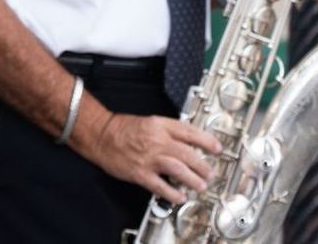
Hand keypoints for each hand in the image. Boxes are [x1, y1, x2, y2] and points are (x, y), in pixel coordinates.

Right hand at [87, 112, 220, 204]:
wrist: (100, 134)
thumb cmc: (122, 128)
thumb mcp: (149, 122)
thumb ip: (168, 131)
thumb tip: (189, 142)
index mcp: (160, 125)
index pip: (190, 132)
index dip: (207, 141)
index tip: (217, 149)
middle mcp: (157, 140)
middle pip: (188, 154)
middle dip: (204, 166)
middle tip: (210, 173)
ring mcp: (149, 158)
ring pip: (179, 169)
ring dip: (193, 180)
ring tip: (200, 186)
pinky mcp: (140, 173)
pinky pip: (161, 186)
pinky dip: (173, 193)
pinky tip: (180, 196)